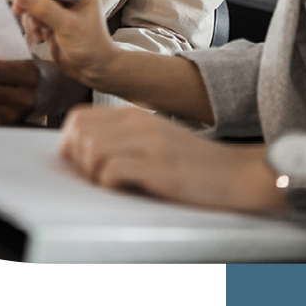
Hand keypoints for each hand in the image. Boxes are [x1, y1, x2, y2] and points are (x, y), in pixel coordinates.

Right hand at [11, 0, 117, 87]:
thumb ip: (46, 9)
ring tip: (38, 33)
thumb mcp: (69, 27)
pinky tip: (38, 38)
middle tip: (22, 10)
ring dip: (29, 13)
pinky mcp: (46, 13)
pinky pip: (29, 9)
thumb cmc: (91, 46)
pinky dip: (29, 23)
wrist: (92, 69)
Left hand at [58, 105, 283, 213]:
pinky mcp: (159, 168)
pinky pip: (112, 172)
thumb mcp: (154, 139)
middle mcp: (138, 123)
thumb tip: (80, 152)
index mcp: (133, 115)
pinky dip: (109, 185)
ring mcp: (149, 144)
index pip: (79, 118)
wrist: (236, 174)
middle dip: (78, 161)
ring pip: (92, 150)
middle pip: (80, 133)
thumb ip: (121, 139)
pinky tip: (126, 190)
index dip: (69, 143)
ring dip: (93, 174)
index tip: (78, 164)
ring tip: (111, 185)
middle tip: (94, 179)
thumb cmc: (192, 164)